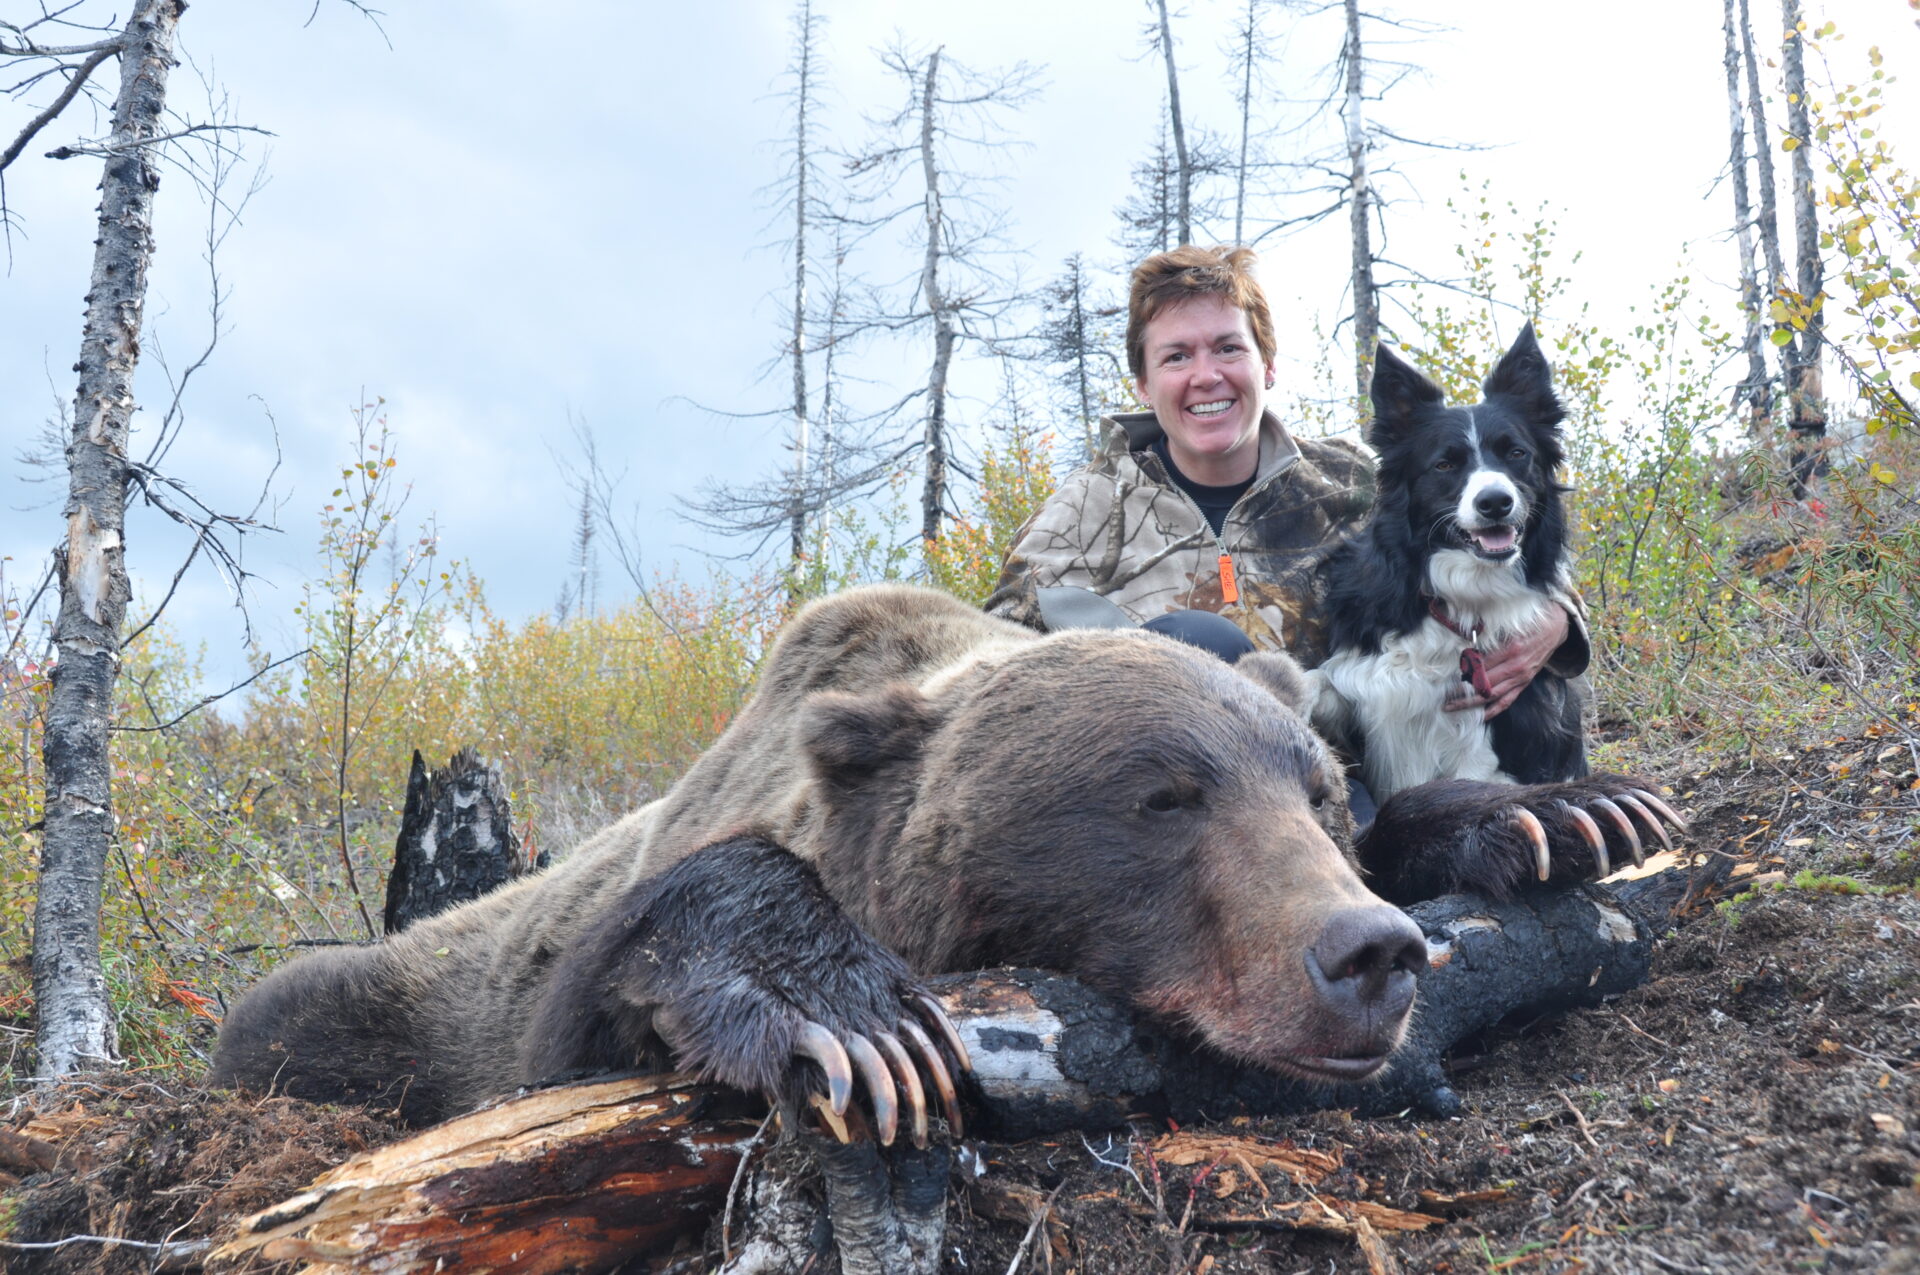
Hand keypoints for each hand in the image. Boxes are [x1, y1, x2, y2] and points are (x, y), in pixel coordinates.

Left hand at [1443, 604, 1569, 719]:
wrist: (1556, 628)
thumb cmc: (1531, 622)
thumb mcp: (1511, 624)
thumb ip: (1490, 634)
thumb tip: (1467, 644)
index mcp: (1511, 649)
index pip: (1481, 665)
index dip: (1462, 673)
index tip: (1445, 678)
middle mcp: (1516, 667)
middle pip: (1483, 684)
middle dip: (1461, 692)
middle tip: (1443, 698)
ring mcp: (1521, 678)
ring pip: (1492, 695)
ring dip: (1471, 703)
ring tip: (1452, 707)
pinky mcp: (1524, 683)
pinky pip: (1507, 701)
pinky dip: (1493, 711)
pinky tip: (1479, 717)